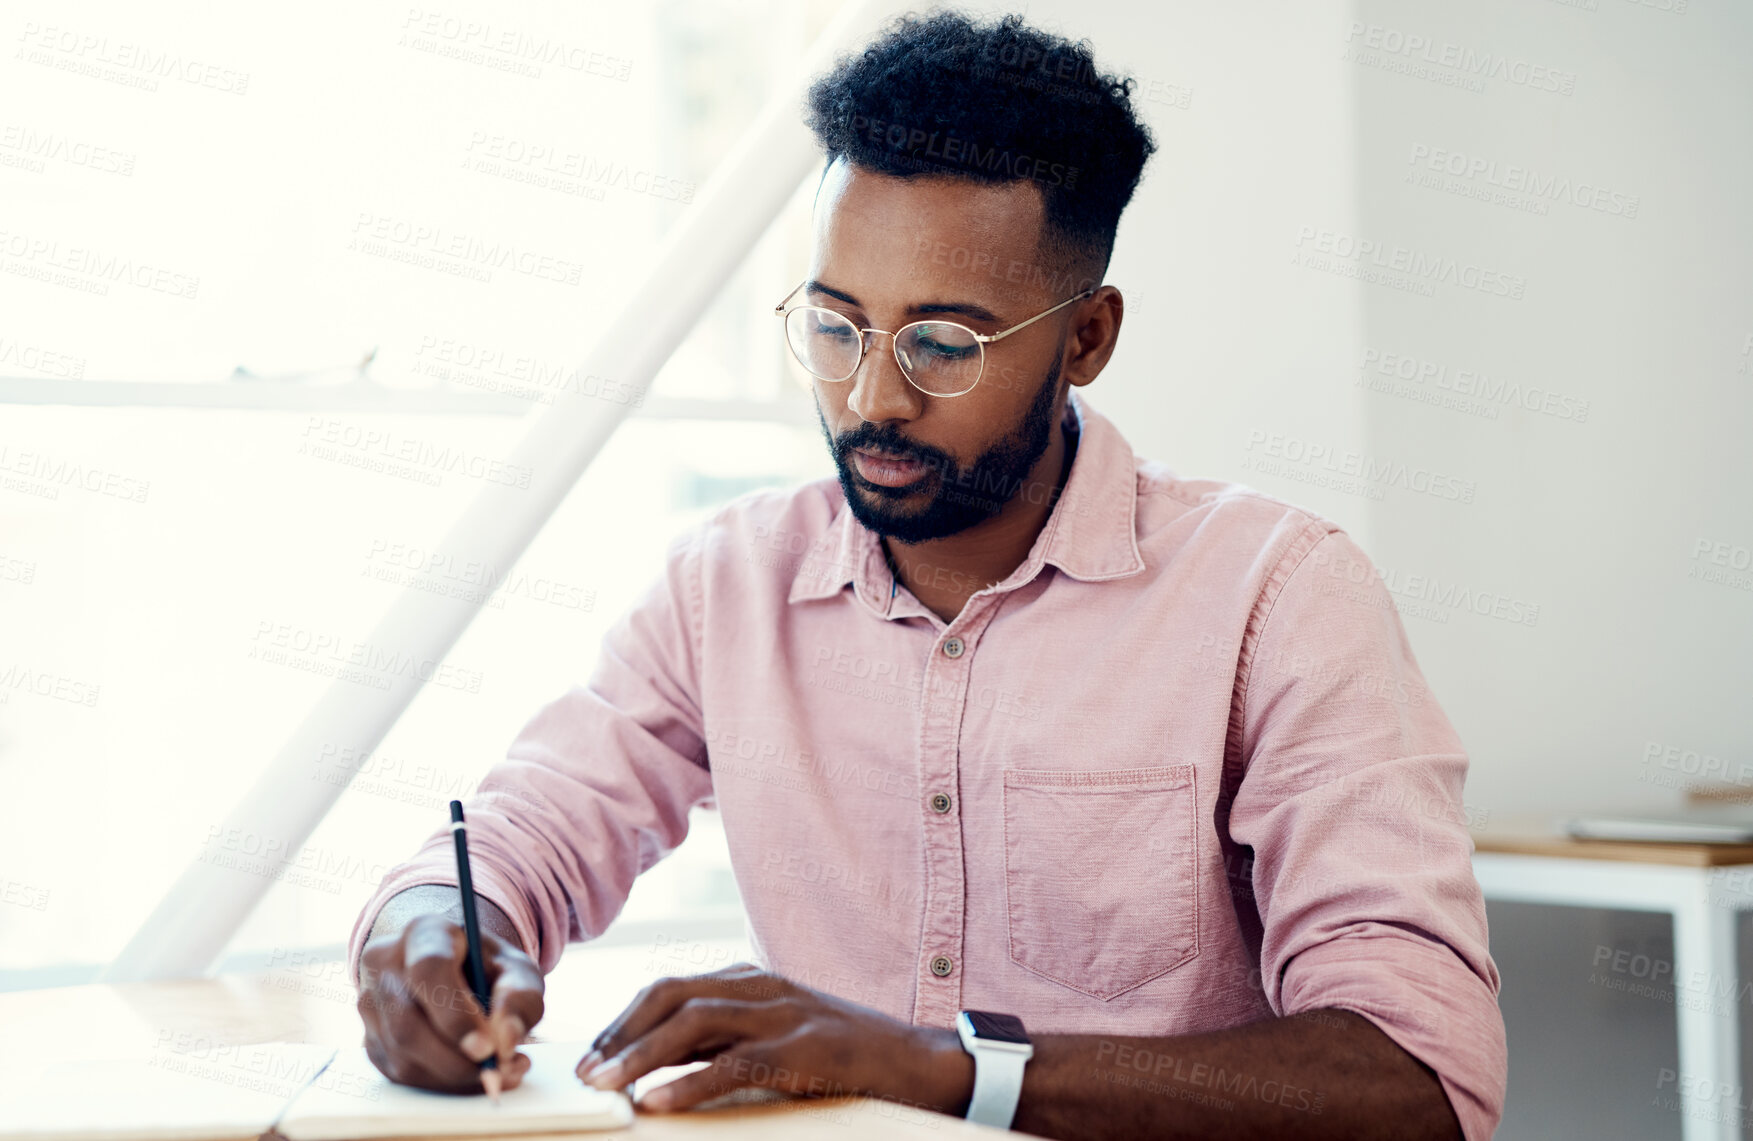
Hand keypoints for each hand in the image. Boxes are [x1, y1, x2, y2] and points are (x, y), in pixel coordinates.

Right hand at [357, 912, 543, 1092]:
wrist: (456, 970)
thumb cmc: (487, 968)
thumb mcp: (517, 969)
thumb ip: (521, 996)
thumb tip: (506, 1039)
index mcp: (424, 933)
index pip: (428, 970)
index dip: (456, 1014)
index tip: (488, 1047)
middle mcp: (385, 964)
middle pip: (407, 1023)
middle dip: (456, 1059)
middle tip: (498, 1070)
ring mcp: (371, 1003)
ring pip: (402, 1055)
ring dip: (453, 1075)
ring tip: (498, 1070)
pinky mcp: (371, 1039)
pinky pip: (401, 1074)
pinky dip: (442, 1083)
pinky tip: (472, 1073)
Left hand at [574, 963, 972, 1114]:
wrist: (917, 1060)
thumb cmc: (841, 1054)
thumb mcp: (775, 1033)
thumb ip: (722, 1040)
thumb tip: (655, 1065)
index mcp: (749, 978)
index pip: (668, 988)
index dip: (622, 1021)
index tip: (590, 1055)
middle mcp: (760, 986)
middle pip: (670, 996)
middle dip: (620, 1033)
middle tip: (586, 1073)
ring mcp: (783, 1013)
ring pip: (694, 1023)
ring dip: (641, 1056)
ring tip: (607, 1087)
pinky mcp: (804, 1049)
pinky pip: (735, 1064)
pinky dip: (690, 1084)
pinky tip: (659, 1103)